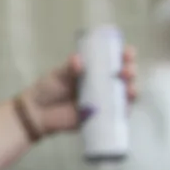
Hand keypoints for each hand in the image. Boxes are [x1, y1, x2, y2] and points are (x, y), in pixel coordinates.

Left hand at [19, 47, 137, 137]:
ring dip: (132, 89)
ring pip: (125, 94)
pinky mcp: (102, 116)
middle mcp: (103, 83)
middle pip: (125, 76)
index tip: (128, 52)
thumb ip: (69, 69)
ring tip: (129, 87)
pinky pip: (118, 113)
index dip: (125, 55)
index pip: (115, 60)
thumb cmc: (48, 89)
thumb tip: (78, 60)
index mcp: (95, 69)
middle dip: (130, 71)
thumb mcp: (58, 75)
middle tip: (126, 71)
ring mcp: (104, 100)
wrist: (37, 113)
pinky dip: (125, 108)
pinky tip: (126, 104)